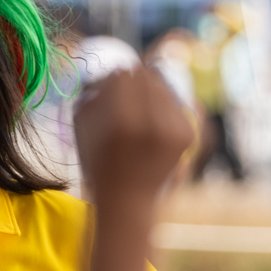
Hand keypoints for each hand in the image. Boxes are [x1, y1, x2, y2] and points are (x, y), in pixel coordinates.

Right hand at [73, 66, 195, 201]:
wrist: (128, 200)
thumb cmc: (98, 161)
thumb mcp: (83, 126)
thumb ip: (91, 93)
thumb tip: (110, 70)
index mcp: (122, 122)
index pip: (122, 76)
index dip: (113, 81)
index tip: (108, 91)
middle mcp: (152, 124)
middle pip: (145, 76)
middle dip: (133, 83)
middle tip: (125, 99)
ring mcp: (174, 129)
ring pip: (163, 86)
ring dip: (149, 92)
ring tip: (138, 112)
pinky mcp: (188, 134)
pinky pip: (176, 102)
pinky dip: (163, 107)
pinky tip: (152, 125)